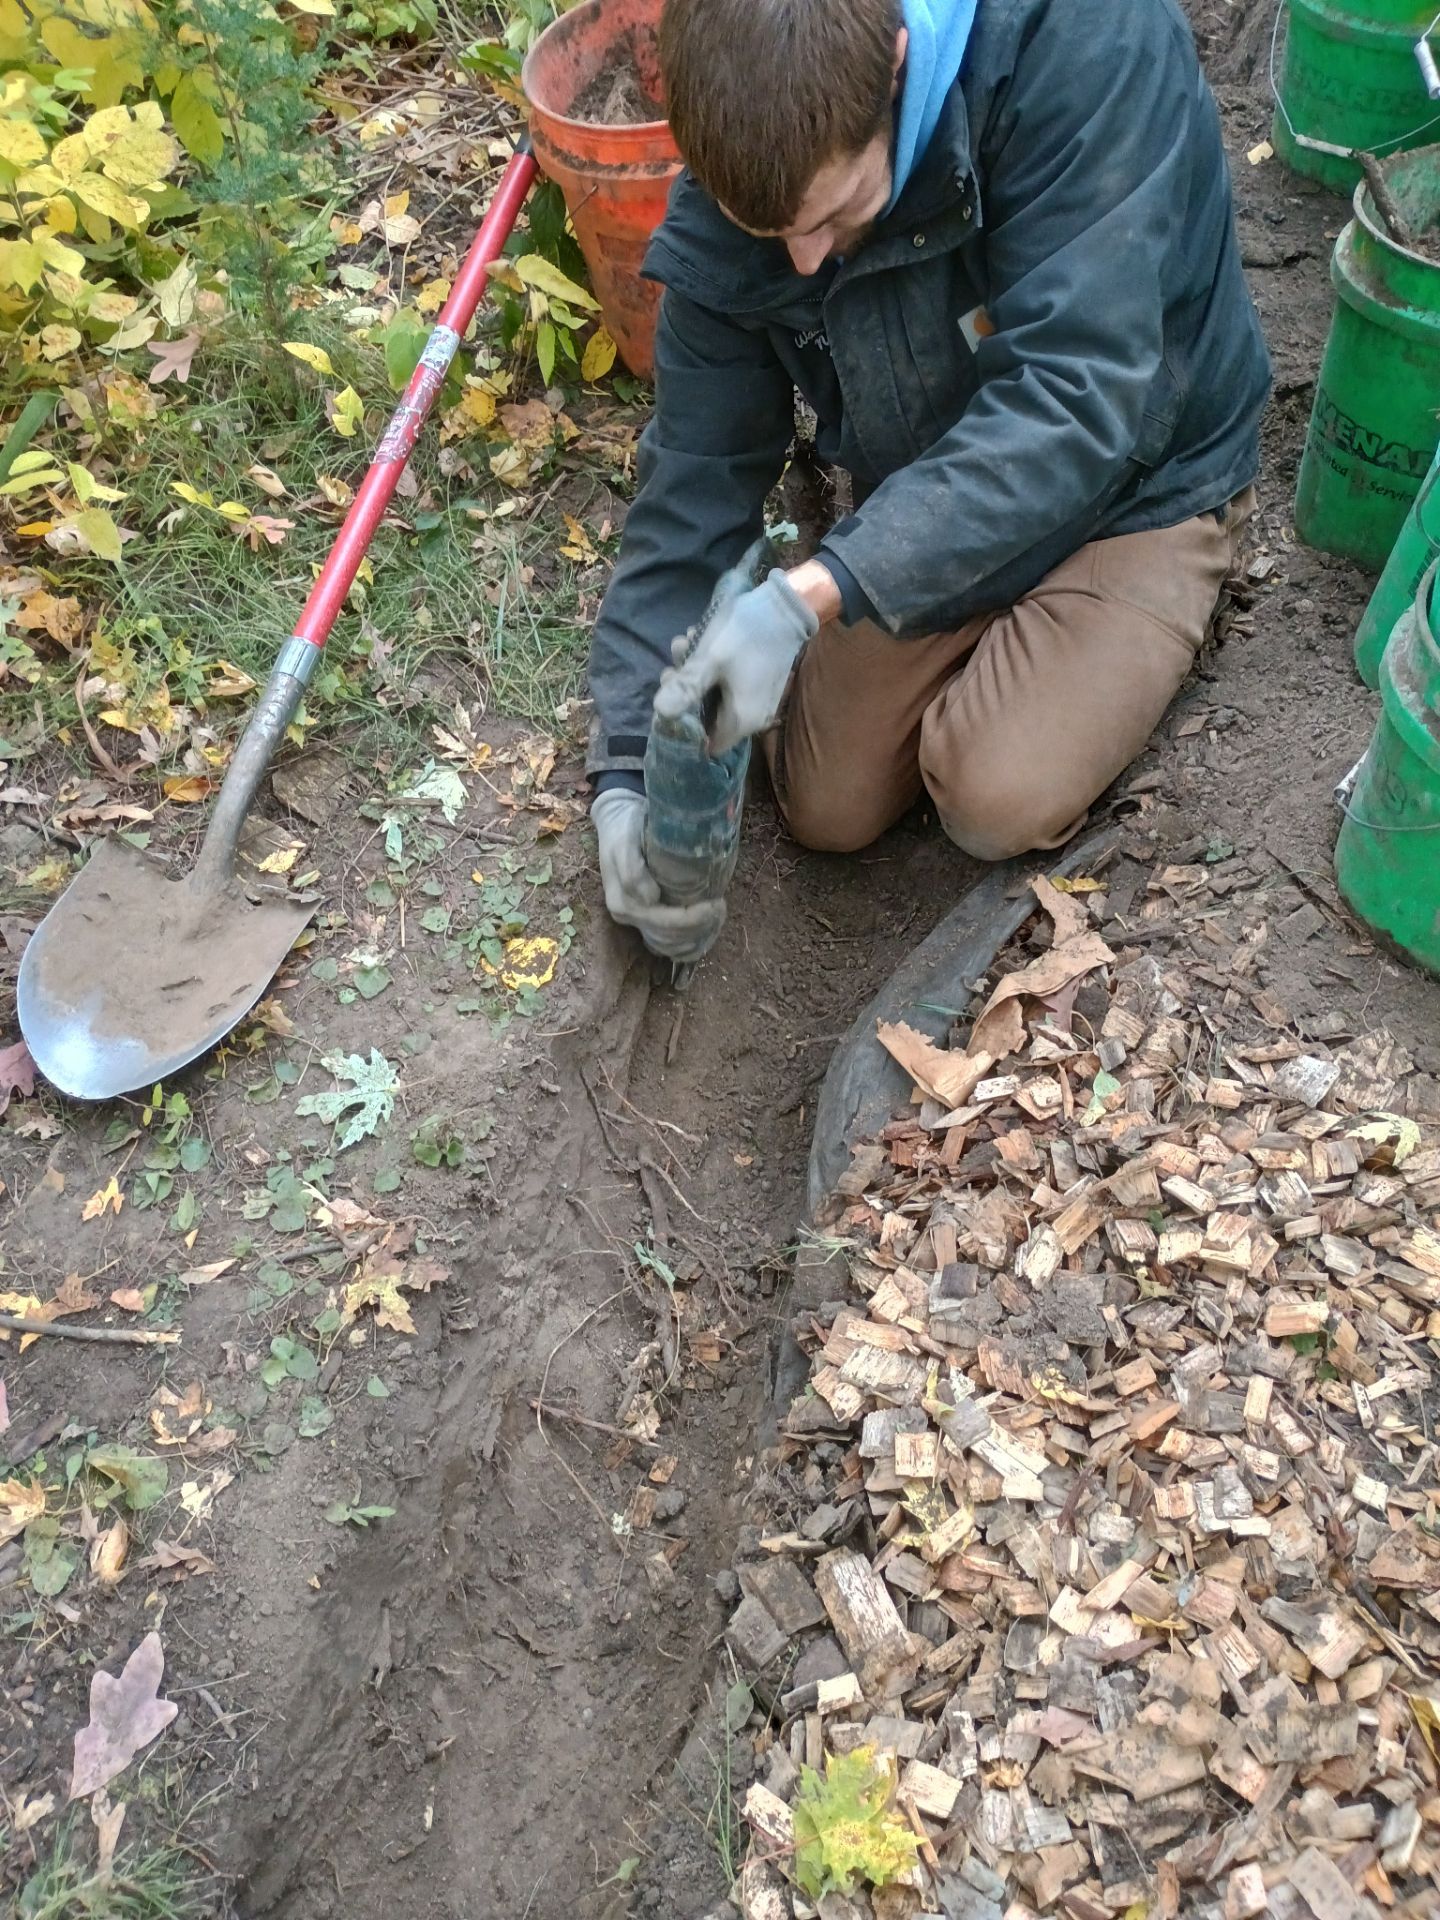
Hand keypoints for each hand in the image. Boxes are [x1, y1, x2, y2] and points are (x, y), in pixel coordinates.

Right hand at [592, 788, 725, 962]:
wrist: (617, 821)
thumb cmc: (626, 828)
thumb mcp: (625, 841)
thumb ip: (632, 870)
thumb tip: (651, 898)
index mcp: (623, 902)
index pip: (664, 923)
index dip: (694, 919)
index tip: (717, 902)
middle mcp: (628, 916)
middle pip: (669, 938)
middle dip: (700, 928)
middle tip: (721, 907)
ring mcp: (635, 920)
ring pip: (670, 946)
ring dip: (698, 938)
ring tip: (717, 916)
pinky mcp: (645, 918)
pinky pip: (668, 945)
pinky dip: (689, 946)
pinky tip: (706, 935)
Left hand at [653, 568, 819, 753]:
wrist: (788, 606)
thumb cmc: (747, 635)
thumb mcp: (709, 660)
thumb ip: (686, 689)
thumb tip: (660, 712)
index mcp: (740, 721)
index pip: (705, 744)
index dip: (683, 726)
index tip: (672, 699)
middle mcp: (752, 719)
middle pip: (707, 717)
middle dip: (686, 690)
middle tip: (674, 663)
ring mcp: (757, 701)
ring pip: (716, 695)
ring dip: (696, 672)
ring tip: (686, 641)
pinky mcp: (759, 683)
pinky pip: (730, 684)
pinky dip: (714, 667)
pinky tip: (703, 639)